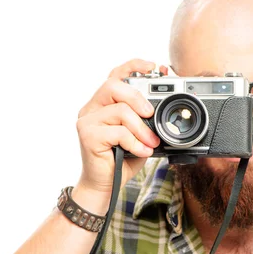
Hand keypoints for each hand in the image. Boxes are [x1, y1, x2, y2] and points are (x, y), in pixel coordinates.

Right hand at [75, 59, 167, 200]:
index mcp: (103, 103)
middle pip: (114, 86)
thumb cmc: (122, 160)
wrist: (105, 186)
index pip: (115, 75)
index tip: (153, 66)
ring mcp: (87, 120)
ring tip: (150, 142)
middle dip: (137, 98)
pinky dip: (136, 142)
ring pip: (119, 109)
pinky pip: (118, 131)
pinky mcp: (87, 135)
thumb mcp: (140, 135)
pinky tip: (142, 152)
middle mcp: (92, 108)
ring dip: (141, 128)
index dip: (133, 66)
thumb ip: (147, 120)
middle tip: (151, 114)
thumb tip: (165, 106)